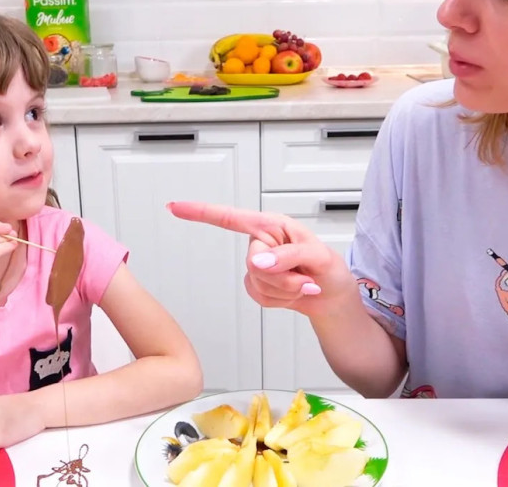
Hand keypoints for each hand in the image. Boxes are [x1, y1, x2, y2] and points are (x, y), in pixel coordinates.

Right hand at [167, 201, 357, 316]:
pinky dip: (280, 300)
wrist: (332, 298)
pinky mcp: (258, 285)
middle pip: (252, 262)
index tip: (175, 207)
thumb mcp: (318, 257)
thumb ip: (288, 256)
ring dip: (284, 290)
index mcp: (272, 226)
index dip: (202, 213)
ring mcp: (259, 265)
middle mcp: (262, 242)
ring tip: (304, 284)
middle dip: (281, 277)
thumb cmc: (330, 269)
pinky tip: (294, 293)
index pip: (231, 218)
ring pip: (257, 283)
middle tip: (304, 278)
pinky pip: (259, 297)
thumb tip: (259, 262)